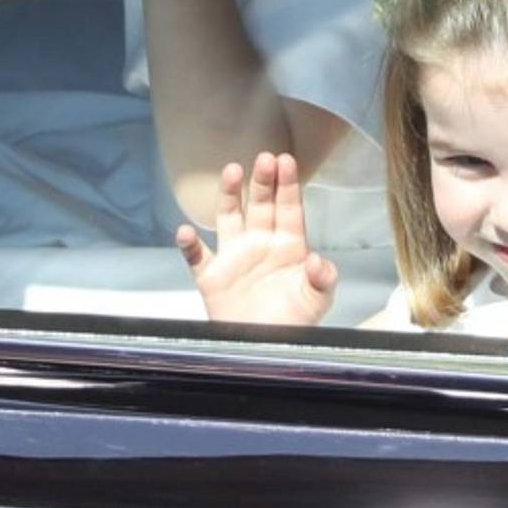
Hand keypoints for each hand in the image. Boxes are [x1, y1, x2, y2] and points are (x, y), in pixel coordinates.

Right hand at [177, 152, 336, 324]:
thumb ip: (322, 278)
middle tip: (264, 158)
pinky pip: (197, 256)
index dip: (288, 184)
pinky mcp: (212, 276)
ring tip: (232, 172)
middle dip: (263, 181)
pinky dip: (189, 245)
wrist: (266, 349)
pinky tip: (185, 231)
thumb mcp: (317, 299)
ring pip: (230, 217)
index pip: (289, 207)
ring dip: (230, 196)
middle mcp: (260, 243)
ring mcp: (235, 257)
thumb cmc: (295, 321)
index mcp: (288, 245)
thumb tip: (318, 260)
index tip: (286, 160)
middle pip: (261, 204)